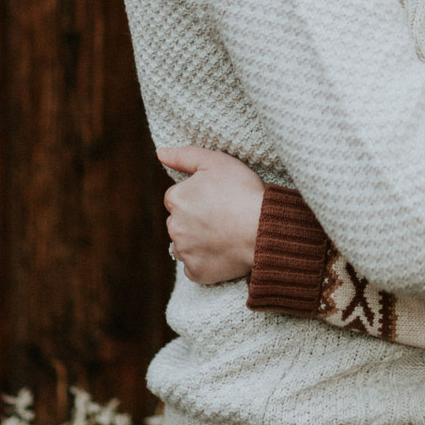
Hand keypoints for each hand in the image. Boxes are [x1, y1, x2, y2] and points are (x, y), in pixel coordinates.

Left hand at [158, 146, 265, 284]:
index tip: (217, 198)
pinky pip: (194, 266)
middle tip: (223, 215)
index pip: (177, 197)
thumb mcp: (216, 162)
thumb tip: (160, 152)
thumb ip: (184, 155)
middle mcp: (174, 227)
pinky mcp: (195, 272)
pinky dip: (206, 260)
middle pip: (179, 221)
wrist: (264, 228)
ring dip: (198, 240)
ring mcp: (184, 252)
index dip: (198, 196)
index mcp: (176, 199)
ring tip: (226, 233)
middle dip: (195, 219)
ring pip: (185, 244)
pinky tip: (224, 251)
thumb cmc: (242, 191)